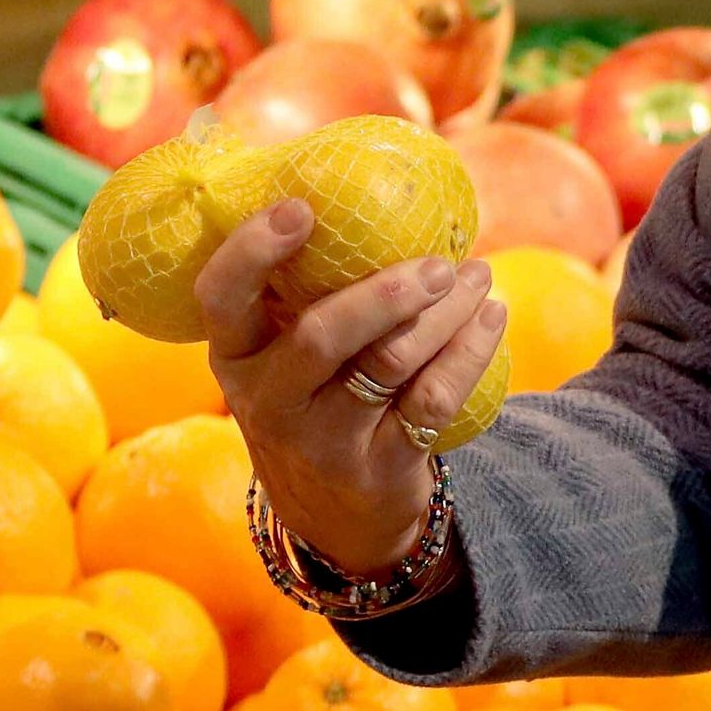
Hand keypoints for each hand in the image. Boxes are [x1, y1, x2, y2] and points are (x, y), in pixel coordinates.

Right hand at [197, 204, 509, 577]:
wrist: (335, 516)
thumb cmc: (314, 400)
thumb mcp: (282, 358)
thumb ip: (303, 294)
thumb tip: (368, 194)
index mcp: (235, 354)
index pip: (220, 296)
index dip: (252, 250)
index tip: (300, 209)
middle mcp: (268, 400)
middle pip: (322, 334)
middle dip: (388, 290)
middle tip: (440, 263)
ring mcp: (321, 440)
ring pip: (390, 363)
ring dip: (445, 314)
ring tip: (478, 278)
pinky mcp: (377, 468)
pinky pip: (432, 399)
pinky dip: (469, 352)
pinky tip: (490, 320)